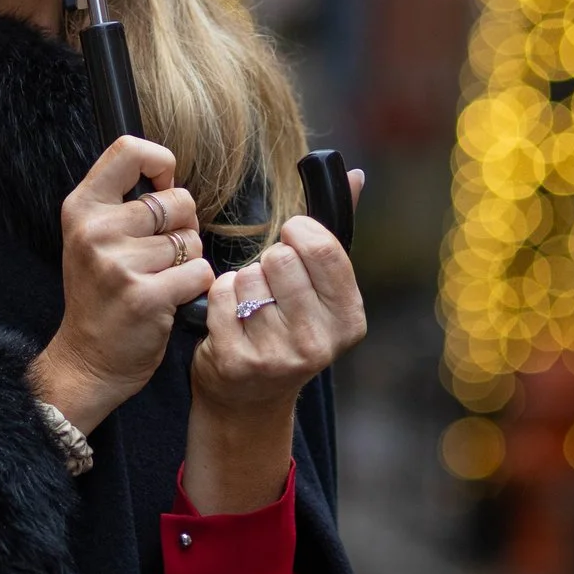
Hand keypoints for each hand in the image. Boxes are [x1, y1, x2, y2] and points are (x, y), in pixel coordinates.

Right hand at [31, 136, 212, 434]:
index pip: (129, 150)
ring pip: (192, 240)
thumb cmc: (101, 295)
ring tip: (159, 279)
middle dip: (183, 227)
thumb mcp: (92, 237)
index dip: (160, 163)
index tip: (163, 188)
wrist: (87, 360)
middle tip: (159, 255)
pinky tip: (171, 298)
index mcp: (82, 208)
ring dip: (188, 261)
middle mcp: (96, 231)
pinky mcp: (145, 296)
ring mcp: (118, 264)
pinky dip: (195, 286)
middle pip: (177, 200)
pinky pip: (200, 271)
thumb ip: (123, 202)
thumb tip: (169, 175)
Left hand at [183, 209, 367, 513]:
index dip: (299, 232)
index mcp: (349, 320)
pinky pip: (218, 294)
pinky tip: (227, 317)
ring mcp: (277, 356)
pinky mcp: (235, 360)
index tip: (292, 237)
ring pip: (246, 275)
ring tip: (250, 305)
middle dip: (268, 261)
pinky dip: (217, 296)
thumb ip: (335, 232)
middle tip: (270, 285)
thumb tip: (356, 176)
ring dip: (242, 281)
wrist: (250, 398)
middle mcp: (319, 343)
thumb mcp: (321, 289)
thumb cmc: (289, 329)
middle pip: (279, 258)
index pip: (321, 248)